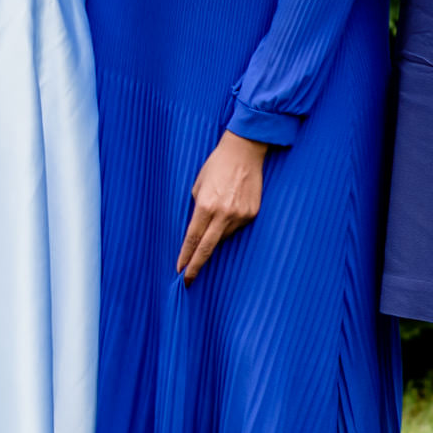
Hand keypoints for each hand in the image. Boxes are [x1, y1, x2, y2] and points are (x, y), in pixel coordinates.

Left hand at [177, 132, 266, 279]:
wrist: (244, 152)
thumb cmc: (216, 165)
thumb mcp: (198, 186)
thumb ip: (197, 209)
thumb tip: (197, 229)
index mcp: (206, 206)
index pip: (193, 239)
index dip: (185, 256)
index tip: (179, 270)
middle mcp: (223, 214)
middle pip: (207, 248)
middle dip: (196, 265)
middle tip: (188, 280)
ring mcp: (240, 215)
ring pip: (223, 238)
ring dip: (214, 238)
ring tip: (213, 221)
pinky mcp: (252, 214)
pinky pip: (236, 228)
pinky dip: (228, 226)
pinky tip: (228, 212)